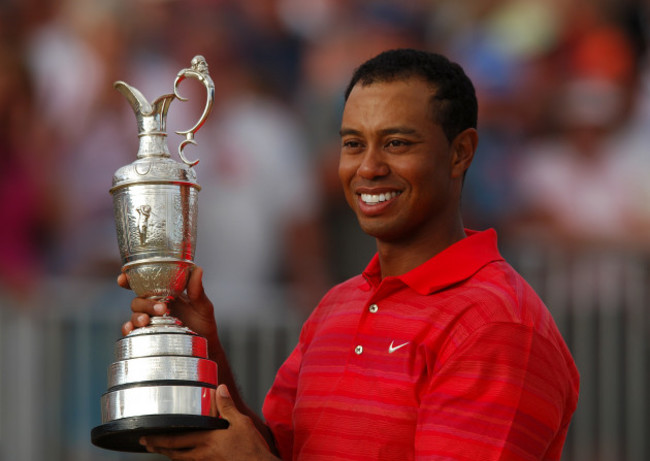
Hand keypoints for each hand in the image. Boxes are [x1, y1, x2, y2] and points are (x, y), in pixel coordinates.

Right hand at [119, 266, 216, 340]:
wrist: (206, 348)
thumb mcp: (203, 306)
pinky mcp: (148, 335)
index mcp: (165, 294)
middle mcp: (155, 305)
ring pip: (135, 314)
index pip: (144, 283)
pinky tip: (131, 330)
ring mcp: (151, 321)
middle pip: (139, 300)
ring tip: (147, 321)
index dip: (130, 279)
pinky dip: (128, 329)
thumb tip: (198, 270)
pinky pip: (132, 331)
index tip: (123, 278)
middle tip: (161, 309)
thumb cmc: (204, 324)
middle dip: (145, 303)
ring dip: (137, 316)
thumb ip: (198, 291)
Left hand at [139, 384, 279, 460]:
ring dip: (168, 453)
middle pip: (173, 452)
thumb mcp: (241, 422)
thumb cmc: (251, 448)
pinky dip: (182, 458)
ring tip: (159, 448)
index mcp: (207, 440)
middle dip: (158, 447)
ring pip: (181, 459)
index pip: (176, 440)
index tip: (145, 435)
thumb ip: (227, 406)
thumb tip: (220, 388)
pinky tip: (182, 454)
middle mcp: (202, 453)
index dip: (158, 439)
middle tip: (146, 443)